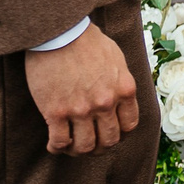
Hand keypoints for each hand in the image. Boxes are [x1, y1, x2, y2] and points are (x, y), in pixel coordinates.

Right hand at [24, 25, 139, 155]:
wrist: (58, 32)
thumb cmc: (86, 41)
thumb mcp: (116, 58)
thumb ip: (120, 81)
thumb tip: (120, 96)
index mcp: (124, 89)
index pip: (129, 125)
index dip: (119, 134)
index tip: (109, 134)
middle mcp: (106, 103)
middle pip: (109, 140)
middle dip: (100, 147)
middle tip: (90, 145)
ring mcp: (81, 109)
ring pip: (85, 147)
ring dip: (79, 151)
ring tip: (71, 147)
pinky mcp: (56, 112)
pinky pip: (60, 142)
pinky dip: (57, 148)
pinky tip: (54, 145)